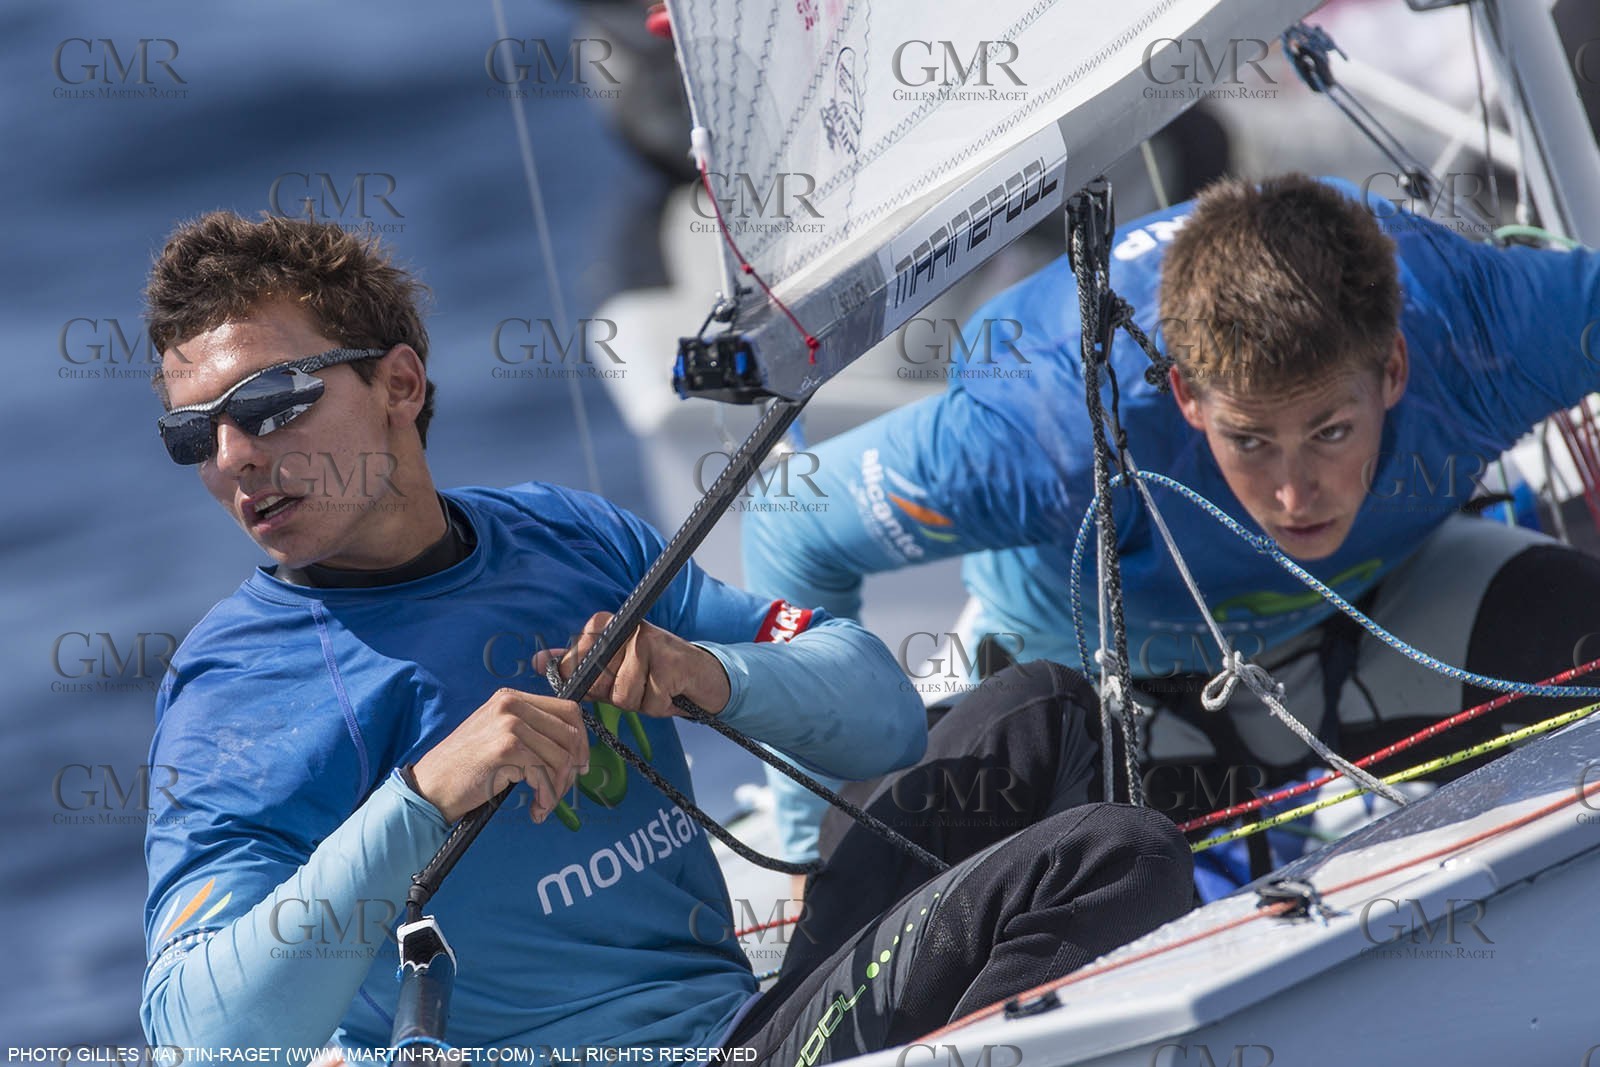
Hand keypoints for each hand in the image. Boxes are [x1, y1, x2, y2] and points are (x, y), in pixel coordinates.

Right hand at [410, 688, 589, 823]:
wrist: (429, 788)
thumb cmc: (464, 769)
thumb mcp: (497, 736)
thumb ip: (529, 732)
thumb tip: (573, 747)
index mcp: (511, 698)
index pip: (567, 709)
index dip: (580, 739)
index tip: (580, 764)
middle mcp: (511, 705)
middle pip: (570, 733)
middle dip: (572, 768)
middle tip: (561, 790)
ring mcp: (509, 725)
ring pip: (561, 757)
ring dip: (558, 788)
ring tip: (543, 804)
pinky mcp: (507, 749)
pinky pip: (546, 775)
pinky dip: (547, 796)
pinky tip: (535, 809)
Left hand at [537, 611, 731, 717]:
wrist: (703, 676)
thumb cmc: (654, 674)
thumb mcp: (612, 669)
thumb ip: (577, 666)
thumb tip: (539, 663)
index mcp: (605, 625)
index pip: (576, 667)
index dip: (595, 685)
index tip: (617, 676)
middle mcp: (625, 627)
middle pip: (599, 684)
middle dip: (619, 695)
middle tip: (641, 683)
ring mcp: (648, 642)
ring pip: (624, 697)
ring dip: (643, 703)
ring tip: (658, 687)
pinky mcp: (670, 662)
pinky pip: (650, 703)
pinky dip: (662, 707)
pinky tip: (673, 690)